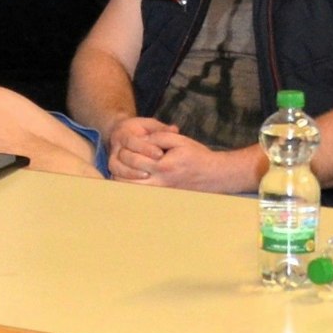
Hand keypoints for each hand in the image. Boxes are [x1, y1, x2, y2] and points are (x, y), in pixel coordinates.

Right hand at [104, 116, 175, 180]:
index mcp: (123, 134)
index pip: (132, 141)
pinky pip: (116, 177)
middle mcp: (115, 147)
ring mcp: (112, 159)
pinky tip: (140, 185)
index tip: (160, 154)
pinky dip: (126, 181)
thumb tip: (175, 130)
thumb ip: (161, 128)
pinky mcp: (113, 170)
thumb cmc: (139, 130)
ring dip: (132, 174)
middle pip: (125, 156)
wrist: (120, 135)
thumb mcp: (149, 125)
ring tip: (148, 176)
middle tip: (156, 167)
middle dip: (141, 163)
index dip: (146, 148)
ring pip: (117, 168)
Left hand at [129, 133, 245, 191]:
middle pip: (129, 178)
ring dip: (123, 179)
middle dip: (121, 165)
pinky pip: (142, 194)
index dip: (127, 149)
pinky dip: (132, 187)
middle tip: (119, 154)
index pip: (135, 158)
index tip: (125, 142)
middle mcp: (160, 182)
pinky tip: (130, 177)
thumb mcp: (179, 140)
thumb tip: (141, 139)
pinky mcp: (163, 197)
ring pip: (133, 190)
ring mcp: (161, 192)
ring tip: (121, 167)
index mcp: (163, 166)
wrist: (213, 174)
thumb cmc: (196, 155)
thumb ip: (159, 136)